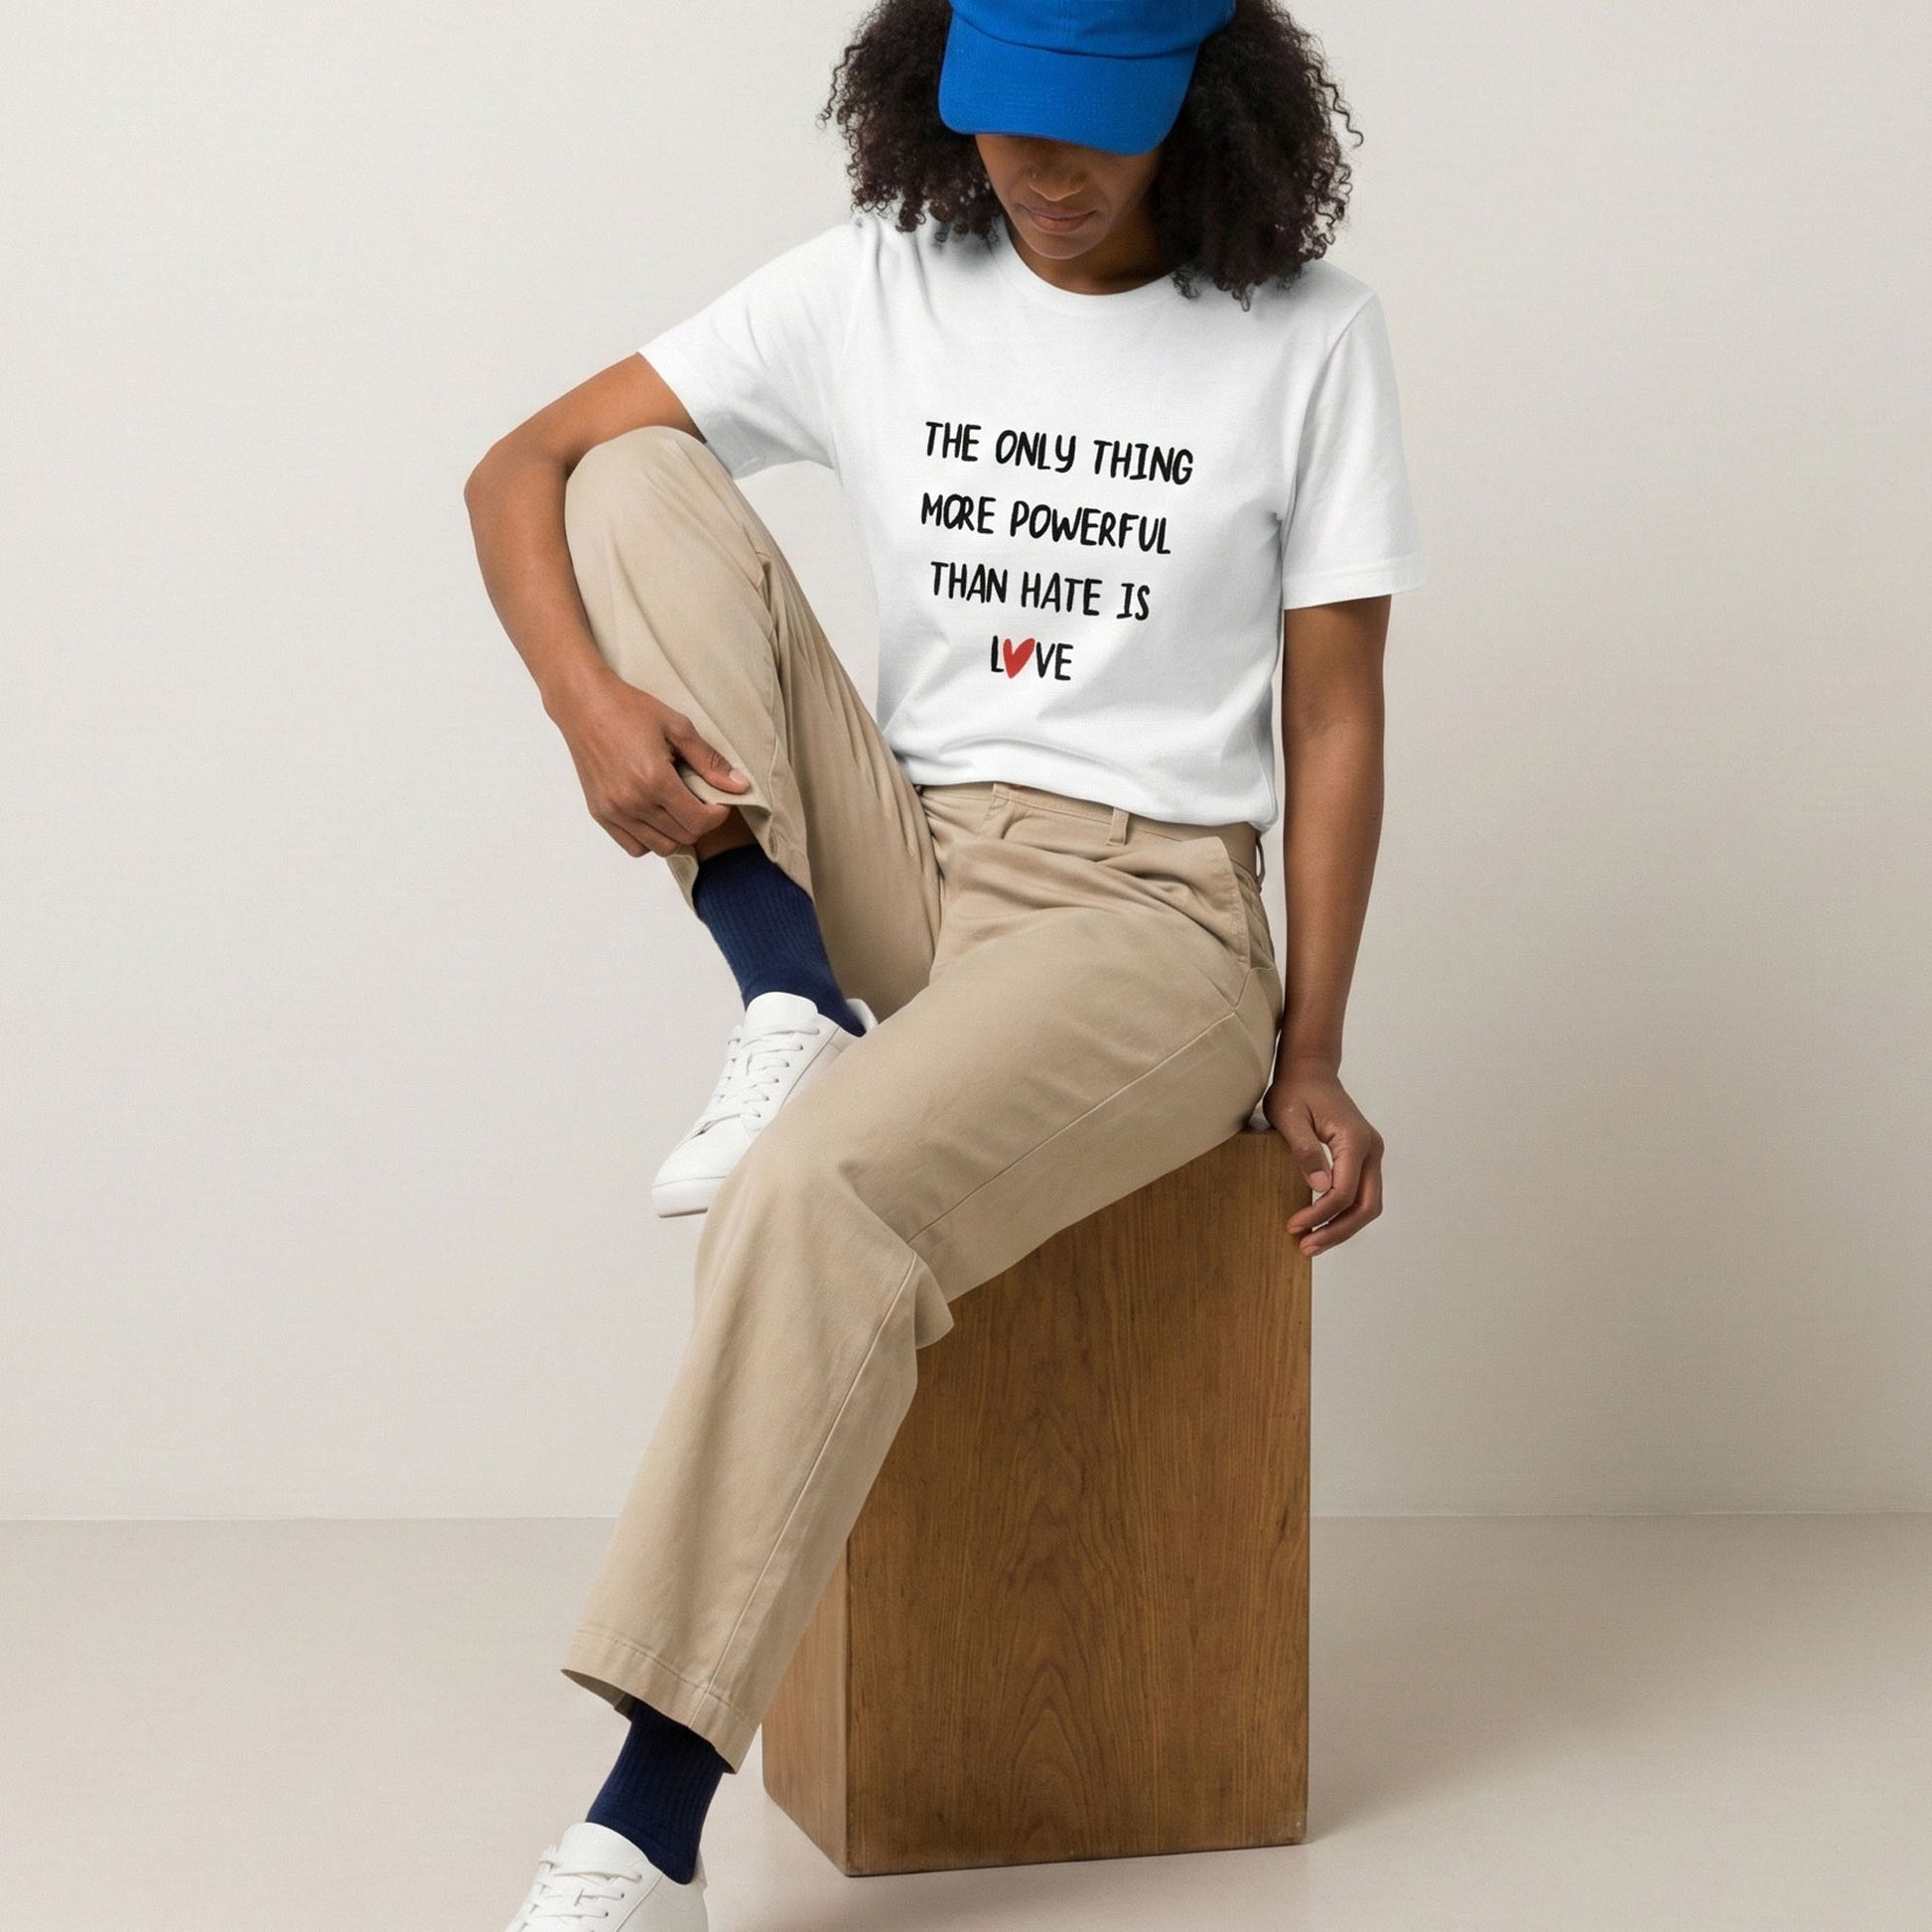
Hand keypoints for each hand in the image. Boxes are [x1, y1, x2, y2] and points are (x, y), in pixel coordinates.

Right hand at [550, 674, 750, 856]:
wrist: (584, 704)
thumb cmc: (630, 709)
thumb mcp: (677, 727)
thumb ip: (709, 761)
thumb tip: (740, 786)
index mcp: (654, 780)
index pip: (698, 822)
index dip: (717, 815)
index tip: (719, 801)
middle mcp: (632, 802)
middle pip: (683, 837)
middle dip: (700, 822)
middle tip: (700, 801)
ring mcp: (613, 811)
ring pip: (661, 847)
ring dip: (677, 833)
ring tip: (678, 808)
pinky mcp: (600, 813)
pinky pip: (634, 846)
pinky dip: (651, 839)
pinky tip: (656, 815)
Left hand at [1261, 1061, 1384, 1258]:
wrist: (1310, 1071)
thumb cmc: (1296, 1090)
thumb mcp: (1289, 1117)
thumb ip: (1306, 1151)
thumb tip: (1321, 1188)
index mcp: (1355, 1140)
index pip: (1345, 1191)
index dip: (1320, 1214)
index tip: (1294, 1227)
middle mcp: (1372, 1149)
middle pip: (1366, 1205)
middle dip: (1338, 1231)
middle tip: (1307, 1247)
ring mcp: (1371, 1154)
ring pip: (1368, 1204)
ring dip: (1343, 1227)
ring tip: (1312, 1243)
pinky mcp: (1364, 1158)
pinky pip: (1361, 1194)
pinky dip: (1344, 1214)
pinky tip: (1321, 1225)